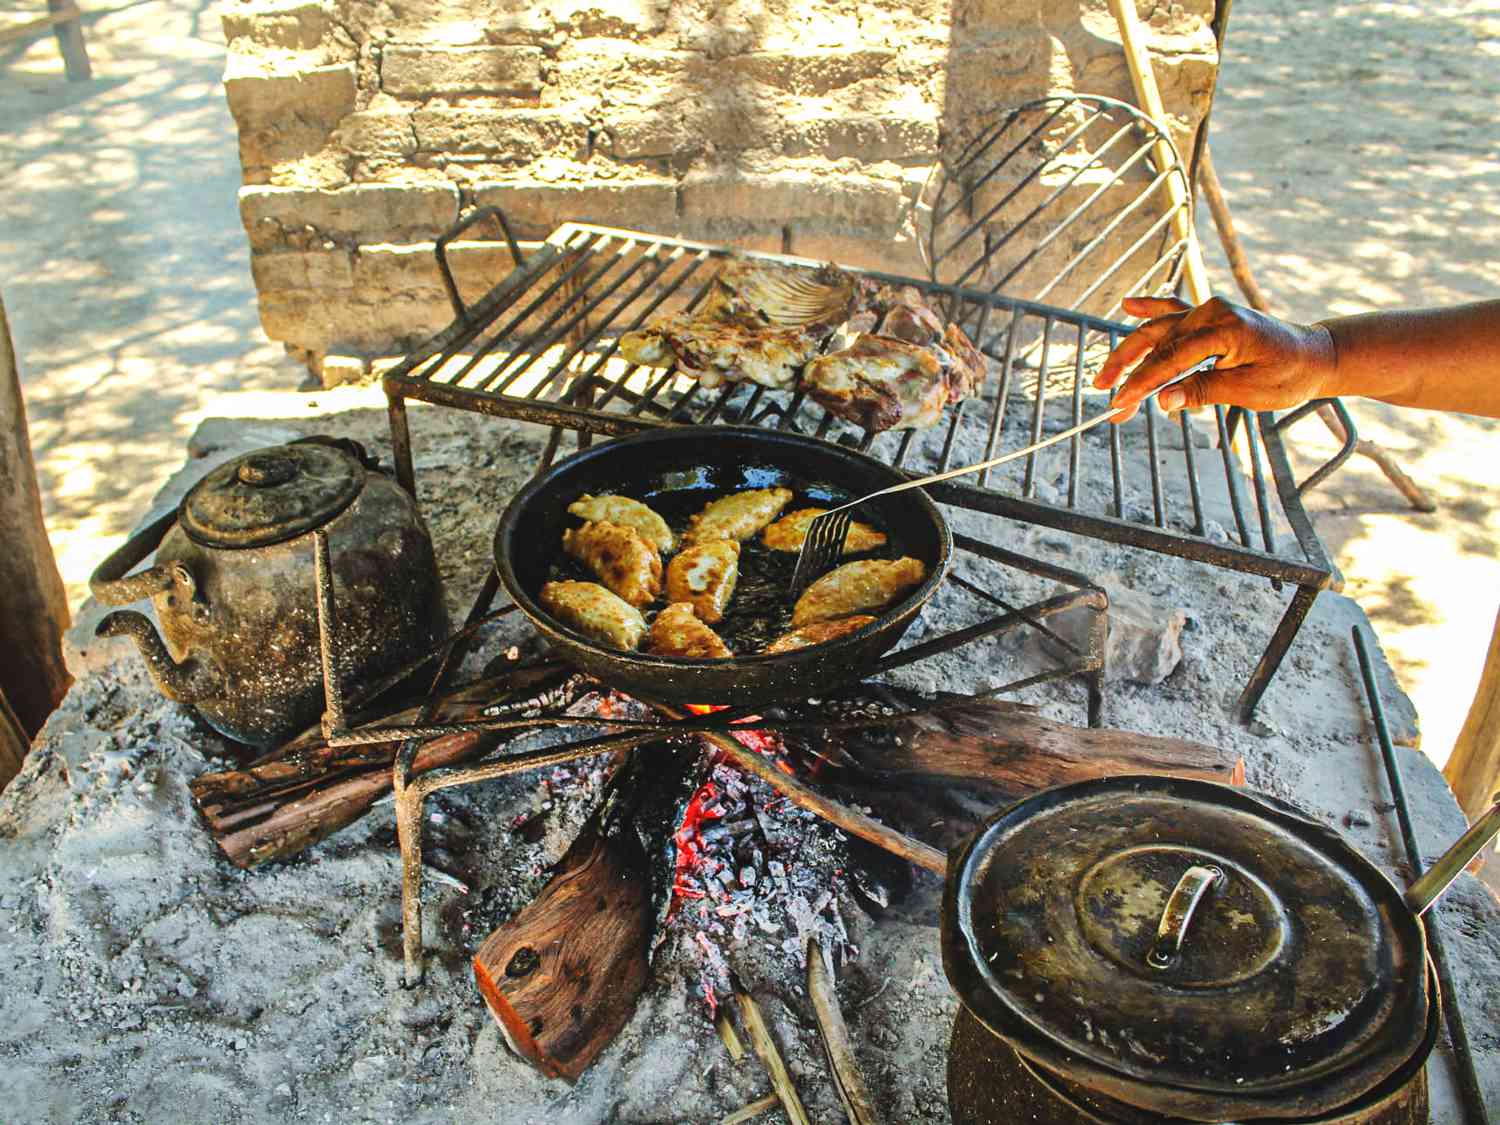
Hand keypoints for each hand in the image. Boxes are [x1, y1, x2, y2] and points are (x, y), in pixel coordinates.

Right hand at [1094, 296, 1336, 422]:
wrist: (1315, 356)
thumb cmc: (1288, 375)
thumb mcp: (1248, 390)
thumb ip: (1203, 390)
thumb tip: (1164, 400)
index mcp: (1226, 329)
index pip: (1172, 357)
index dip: (1143, 382)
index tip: (1121, 402)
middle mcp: (1213, 312)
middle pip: (1158, 341)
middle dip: (1128, 370)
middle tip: (1106, 395)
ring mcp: (1210, 310)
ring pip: (1159, 330)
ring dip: (1132, 353)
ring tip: (1107, 376)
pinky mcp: (1210, 316)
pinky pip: (1174, 310)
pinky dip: (1151, 307)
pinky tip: (1129, 304)